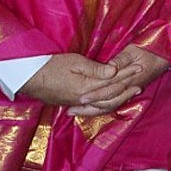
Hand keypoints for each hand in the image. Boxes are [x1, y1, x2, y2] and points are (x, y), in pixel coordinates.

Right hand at [20, 52, 143, 112]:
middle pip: (112, 95)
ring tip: (131, 92)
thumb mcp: (74, 62)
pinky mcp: (73, 104)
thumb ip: (96, 69)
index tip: (139, 67)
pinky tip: (111, 103)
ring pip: (105, 104)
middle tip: (141, 82)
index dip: (127, 74)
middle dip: (128, 88)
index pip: (113, 81)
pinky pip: (95, 108)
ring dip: (120, 98)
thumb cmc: (50, 66)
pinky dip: (106, 106)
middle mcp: (85, 99)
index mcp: (87, 88)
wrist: (29, 79)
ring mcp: (79, 103)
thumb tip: (115, 70)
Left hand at [68, 45, 169, 116]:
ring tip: (75, 112)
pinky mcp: (127, 92)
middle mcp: (128, 89)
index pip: (110, 91)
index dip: (95, 95)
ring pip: (109, 106)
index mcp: (129, 79)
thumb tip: (111, 66)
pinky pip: (112, 104)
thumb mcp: (133, 50)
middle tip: (71, 110)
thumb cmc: (148, 50)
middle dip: (89, 108)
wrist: (162, 56)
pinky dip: (100, 109)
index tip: (81, 98)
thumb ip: (122, 59)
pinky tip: (89, 109)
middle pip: (107, 103)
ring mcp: (128, 92)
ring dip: (92, 111)